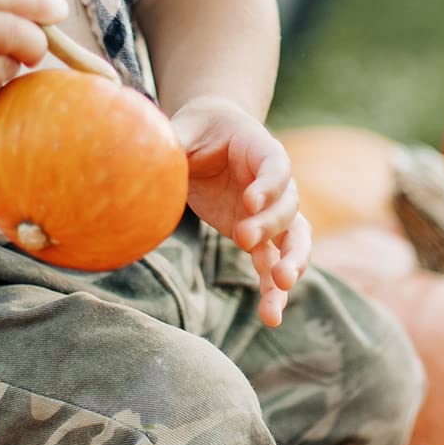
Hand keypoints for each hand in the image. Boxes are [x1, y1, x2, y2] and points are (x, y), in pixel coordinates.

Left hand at [169, 97, 311, 327]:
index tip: (249, 201)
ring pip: (294, 240)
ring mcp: (270, 214)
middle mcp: (275, 185)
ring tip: (281, 286)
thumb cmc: (200, 127)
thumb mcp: (186, 127)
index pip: (276, 166)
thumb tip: (149, 151)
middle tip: (243, 239)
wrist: (211, 137)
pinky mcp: (259, 237)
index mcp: (261, 149)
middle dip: (269, 225)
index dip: (268, 184)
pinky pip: (273, 263)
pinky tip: (272, 316)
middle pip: (287, 206)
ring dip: (292, 263)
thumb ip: (175, 140)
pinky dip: (274, 289)